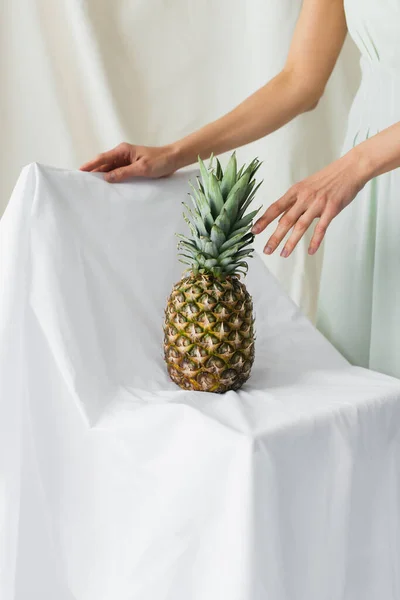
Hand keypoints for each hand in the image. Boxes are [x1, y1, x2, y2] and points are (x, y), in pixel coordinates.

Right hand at [80, 143, 178, 181]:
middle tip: (82, 183)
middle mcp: (122, 155)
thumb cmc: (160, 160)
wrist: (174, 159)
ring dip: (103, 178)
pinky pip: (119, 174)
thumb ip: (124, 173)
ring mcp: (127, 161)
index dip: (89, 165)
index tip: (79, 172)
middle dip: (93, 172)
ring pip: (111, 170)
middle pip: (104, 164)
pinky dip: (114, 180)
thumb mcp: (142, 168)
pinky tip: (110, 188)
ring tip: (93, 188)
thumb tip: (107, 177)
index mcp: (123, 151)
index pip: (102, 158)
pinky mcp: (132, 168)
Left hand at [251, 151, 367, 255]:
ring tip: (283, 254)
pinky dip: (315, 240)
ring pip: (301, 226)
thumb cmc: (328, 178)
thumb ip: (295, 202)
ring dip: (291, 242)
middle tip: (266, 250)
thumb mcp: (306, 186)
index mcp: (296, 191)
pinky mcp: (332, 209)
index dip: (264, 220)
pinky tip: (311, 251)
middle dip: (274, 237)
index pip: (275, 207)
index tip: (254, 231)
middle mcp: (305, 197)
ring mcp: (318, 203)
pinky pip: (321, 228)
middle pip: (285, 220)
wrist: (350, 169)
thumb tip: (282, 219)